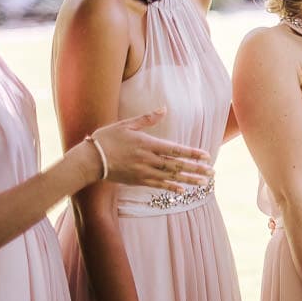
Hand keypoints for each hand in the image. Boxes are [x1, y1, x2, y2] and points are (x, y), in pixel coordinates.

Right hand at [93, 109, 213, 189]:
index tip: (206, 156)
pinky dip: (171, 187)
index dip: (192, 153)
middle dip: (196, 169)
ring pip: (170, 177)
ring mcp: (143, 172)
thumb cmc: (107, 139)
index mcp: (148, 144)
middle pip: (177, 165)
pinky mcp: (137, 181)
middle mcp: (148, 159)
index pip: (175, 150)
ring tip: (204, 183)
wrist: (89, 160)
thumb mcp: (126, 124)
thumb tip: (164, 109)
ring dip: (188, 180)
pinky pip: (158, 185)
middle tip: (212, 173)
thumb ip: (147, 118)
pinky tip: (183, 190)